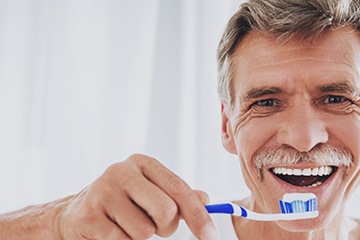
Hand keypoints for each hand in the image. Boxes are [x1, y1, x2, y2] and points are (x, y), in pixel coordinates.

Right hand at [54, 154, 215, 238]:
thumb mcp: (150, 192)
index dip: (197, 214)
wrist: (74, 214)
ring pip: (145, 230)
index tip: (209, 234)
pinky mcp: (89, 215)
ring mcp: (102, 192)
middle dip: (166, 227)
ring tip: (128, 225)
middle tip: (155, 227)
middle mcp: (121, 171)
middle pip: (166, 210)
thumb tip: (205, 200)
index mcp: (142, 163)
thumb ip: (177, 195)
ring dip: (142, 236)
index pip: (178, 188)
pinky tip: (112, 230)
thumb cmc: (121, 203)